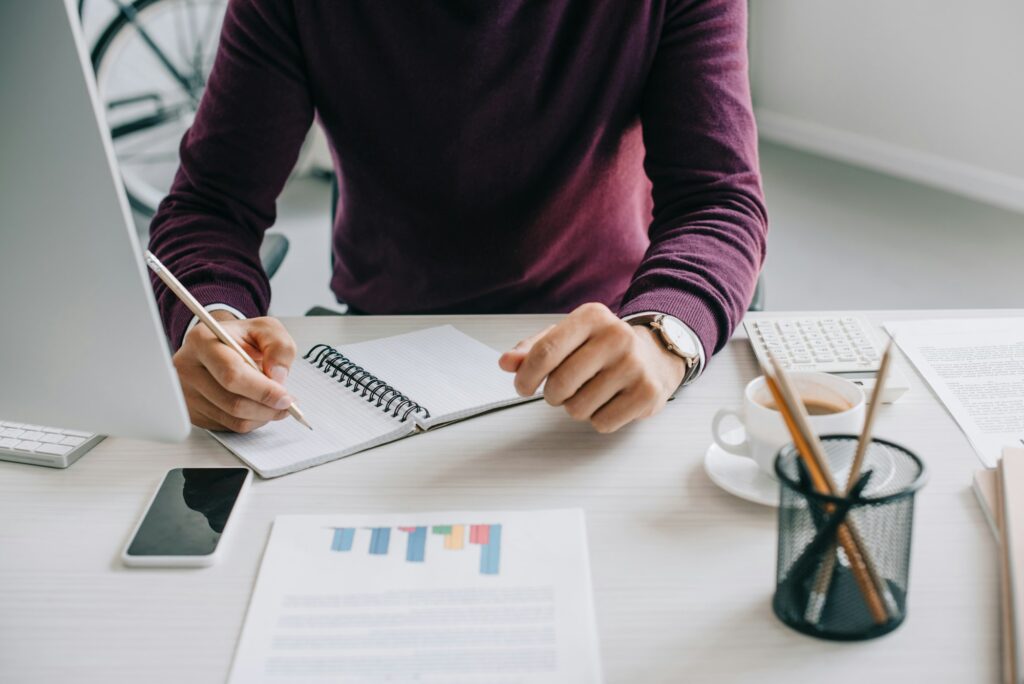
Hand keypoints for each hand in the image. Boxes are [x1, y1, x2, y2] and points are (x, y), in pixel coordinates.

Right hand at [172, 312, 296, 432]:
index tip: (285, 397)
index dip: (263, 390)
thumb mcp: (266, 329)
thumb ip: (279, 346)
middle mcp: (187, 367)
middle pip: (233, 402)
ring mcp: (187, 393)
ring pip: (233, 418)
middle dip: (267, 407)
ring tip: (276, 402)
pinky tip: (259, 406)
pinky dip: (252, 420)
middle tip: (287, 403)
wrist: (222, 345)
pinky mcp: (193, 412)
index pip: (232, 374)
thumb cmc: (242, 338)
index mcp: (202, 341)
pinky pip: (229, 425)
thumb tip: (278, 375)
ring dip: (263, 416)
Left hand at [498, 303, 686, 432]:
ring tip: (590, 392)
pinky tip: (609, 401)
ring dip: (576, 407)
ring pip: (578, 408)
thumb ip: (532, 349)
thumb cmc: (601, 348)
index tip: (523, 386)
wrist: (654, 355)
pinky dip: (598, 419)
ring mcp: (635, 366)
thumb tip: (506, 363)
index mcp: (592, 317)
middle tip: (562, 390)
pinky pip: (601, 423)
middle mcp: (616, 337)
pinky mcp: (647, 393)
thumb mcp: (567, 338)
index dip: (526, 376)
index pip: (545, 351)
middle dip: (553, 395)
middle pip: (560, 384)